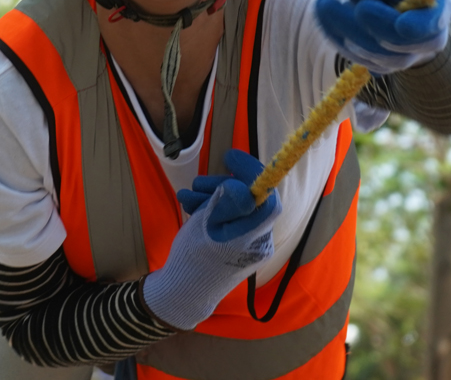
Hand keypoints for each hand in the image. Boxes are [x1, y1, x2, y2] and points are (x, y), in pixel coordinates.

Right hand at [143, 151, 280, 329]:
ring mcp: (252, 246)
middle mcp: (260, 241)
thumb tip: (242, 184)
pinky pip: (233, 221)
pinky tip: (191, 206)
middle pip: (250, 199)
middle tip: (199, 183)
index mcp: (253, 237)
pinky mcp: (242, 247)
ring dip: (213, 197)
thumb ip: (225, 203)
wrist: (183, 293)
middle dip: (223, 186)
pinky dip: (214, 211)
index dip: (252, 172)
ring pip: (238, 208)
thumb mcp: (204, 225)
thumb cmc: (192, 259)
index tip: (230, 157)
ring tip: (188, 197)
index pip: (267, 197)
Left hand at [314, 0, 450, 75]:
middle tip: (327, 2)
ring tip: (322, 4)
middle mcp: (430, 36)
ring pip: (380, 58)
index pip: (431, 23)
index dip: (413, 26)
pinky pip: (365, 62)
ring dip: (345, 32)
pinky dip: (341, 41)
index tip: (387, 19)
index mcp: (437, 5)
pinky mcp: (389, 66)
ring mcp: (410, 56)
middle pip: (401, 44)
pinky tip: (326, 18)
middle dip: (364, 26)